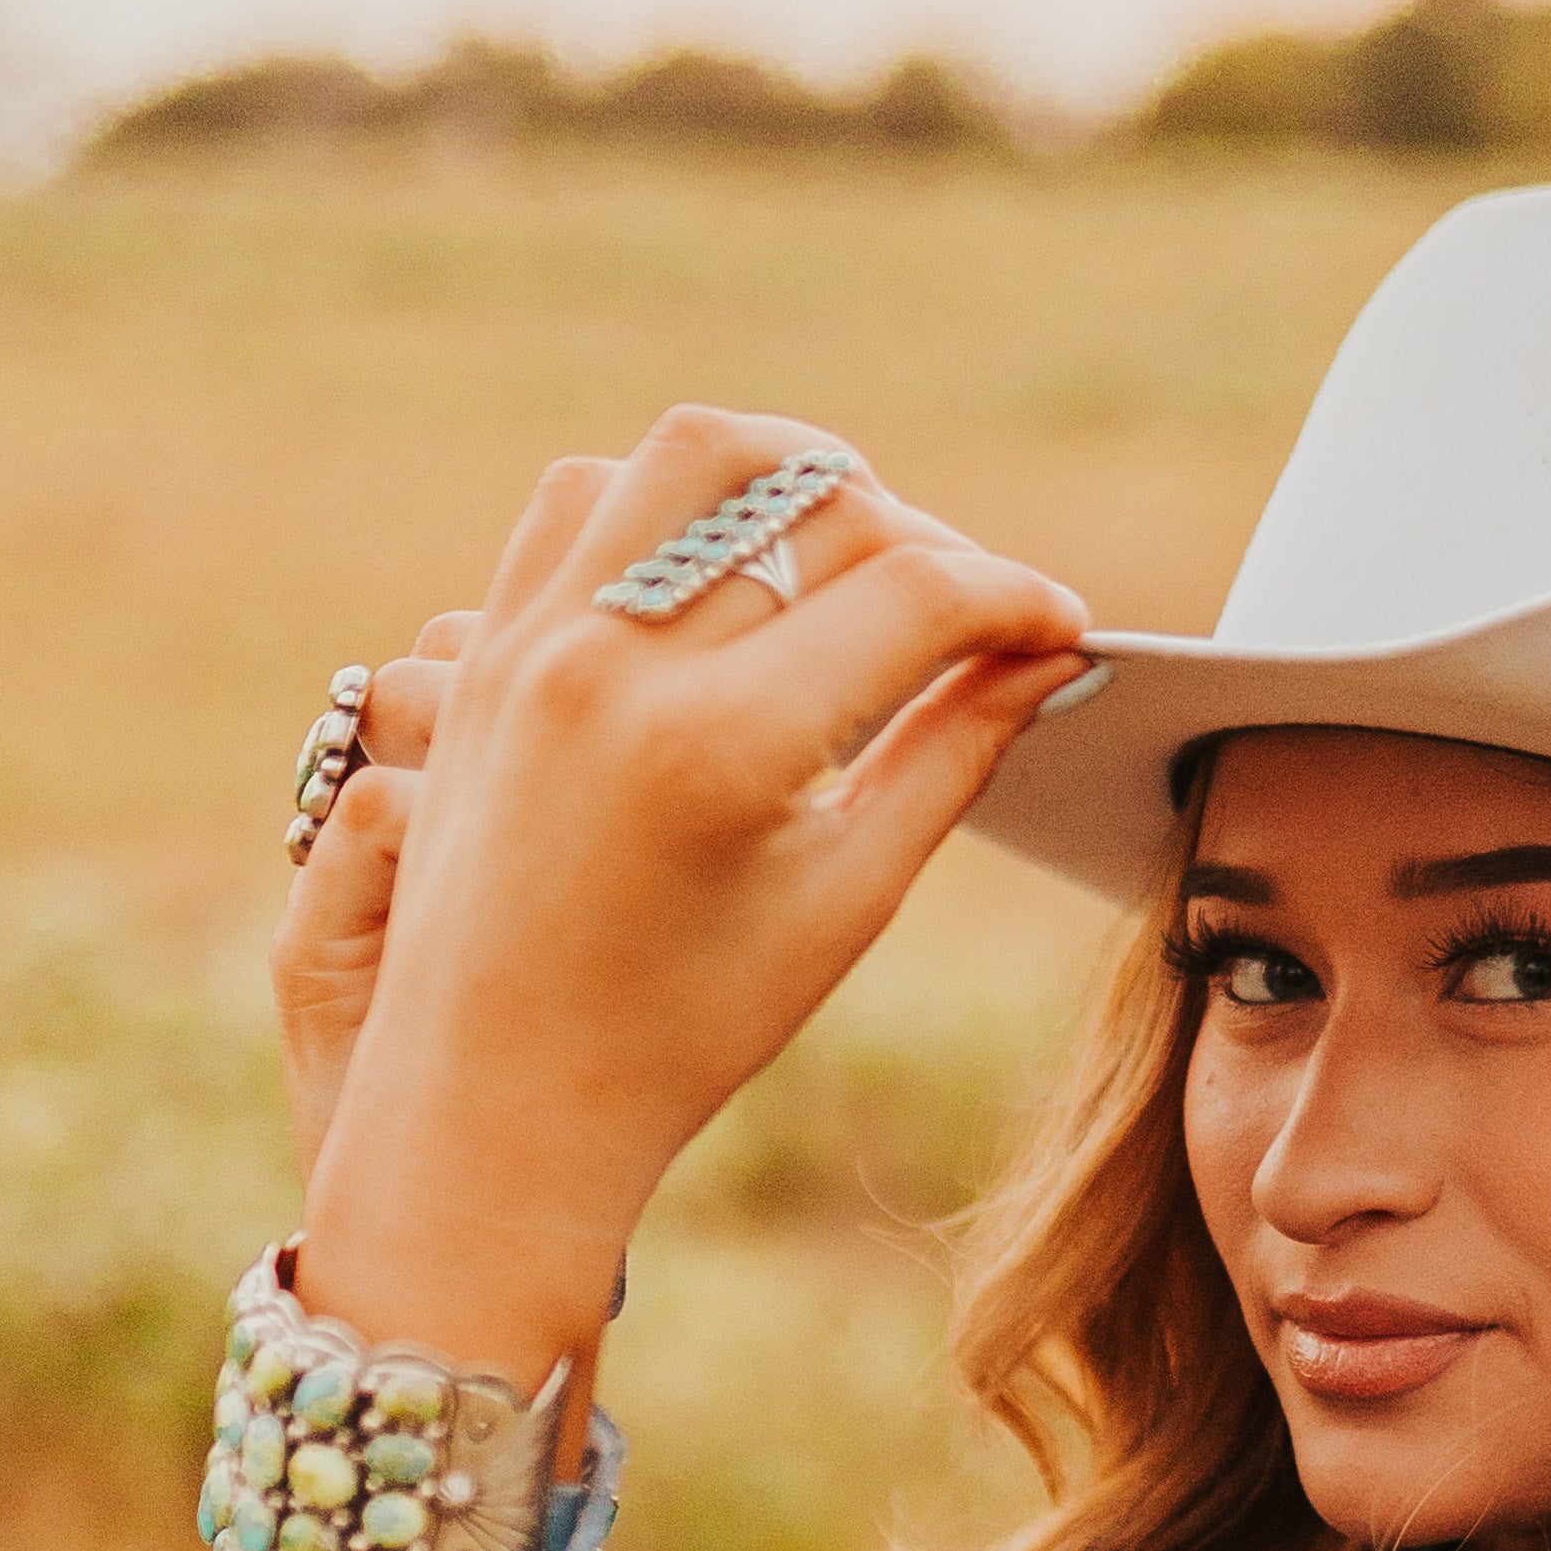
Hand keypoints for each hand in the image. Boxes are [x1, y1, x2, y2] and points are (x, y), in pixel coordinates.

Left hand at [295, 413, 1089, 1415]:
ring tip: (850, 557)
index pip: (914, 596)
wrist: (491, 1096)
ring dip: (796, 480)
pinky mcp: (489, 647)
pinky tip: (727, 574)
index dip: (1015, 598)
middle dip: (923, 539)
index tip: (1061, 624)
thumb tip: (1046, 655)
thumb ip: (954, 752)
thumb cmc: (682, 1029)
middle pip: (818, 501)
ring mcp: (537, 642)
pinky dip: (672, 504)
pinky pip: (587, 499)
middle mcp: (616, 665)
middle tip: (965, 610)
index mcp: (717, 745)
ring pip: (697, 454)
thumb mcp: (844, 897)